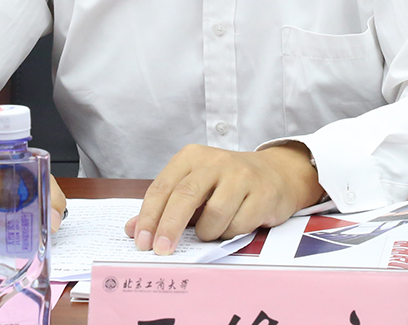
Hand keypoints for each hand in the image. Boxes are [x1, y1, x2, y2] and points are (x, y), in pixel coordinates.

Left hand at [126, 143, 323, 254]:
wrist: (276, 174)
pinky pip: (238, 224)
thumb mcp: (194, 188)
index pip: (162, 186)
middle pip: (185, 196)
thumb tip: (131, 230)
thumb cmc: (227, 184)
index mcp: (192, 157)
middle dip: (170, 226)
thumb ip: (164, 207)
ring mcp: (241, 175)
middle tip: (161, 251)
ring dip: (208, 232)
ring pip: (214, 215)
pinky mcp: (262, 193)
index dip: (149, 216)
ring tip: (212, 231)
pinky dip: (231, 233)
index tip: (141, 242)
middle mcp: (215, 161)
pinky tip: (234, 225)